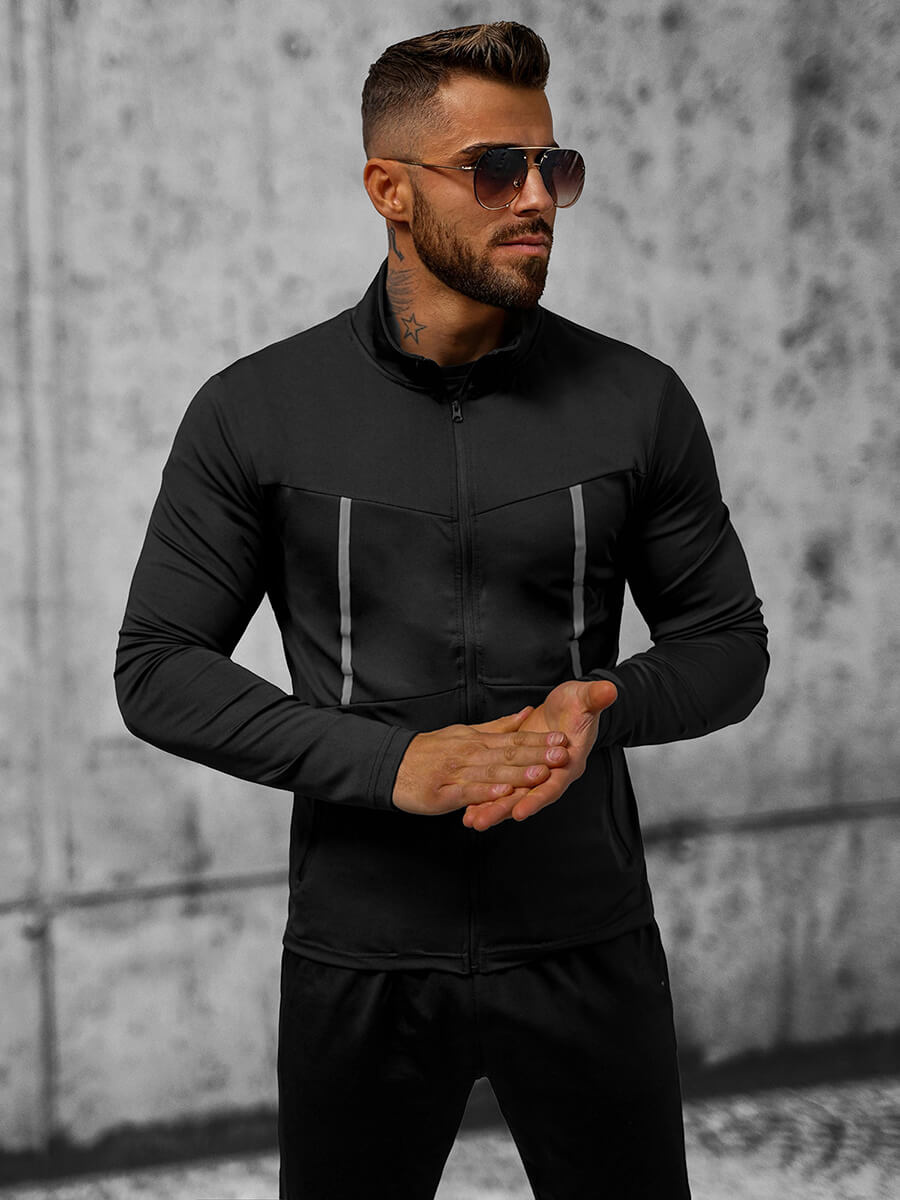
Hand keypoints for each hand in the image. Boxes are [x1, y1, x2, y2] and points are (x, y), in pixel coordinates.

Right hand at [392, 707, 569, 815]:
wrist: (393, 764)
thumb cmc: (432, 750)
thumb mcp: (465, 732)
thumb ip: (498, 726)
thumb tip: (526, 712)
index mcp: (477, 740)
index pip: (513, 739)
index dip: (539, 741)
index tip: (562, 739)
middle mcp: (469, 753)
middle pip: (507, 754)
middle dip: (537, 756)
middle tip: (561, 755)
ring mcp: (456, 772)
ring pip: (490, 773)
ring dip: (517, 774)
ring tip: (540, 774)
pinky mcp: (442, 792)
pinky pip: (466, 792)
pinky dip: (484, 793)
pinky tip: (501, 794)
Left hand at [461, 680, 616, 830]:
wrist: (567, 706)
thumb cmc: (578, 703)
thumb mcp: (586, 697)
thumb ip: (596, 697)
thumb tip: (609, 690)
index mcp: (570, 762)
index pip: (554, 785)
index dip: (537, 798)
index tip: (520, 811)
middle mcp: (552, 774)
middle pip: (528, 797)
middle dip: (504, 809)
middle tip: (482, 821)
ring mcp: (535, 774)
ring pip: (512, 796)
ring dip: (492, 808)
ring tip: (472, 820)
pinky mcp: (520, 770)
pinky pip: (502, 788)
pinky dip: (486, 798)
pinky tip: (468, 809)